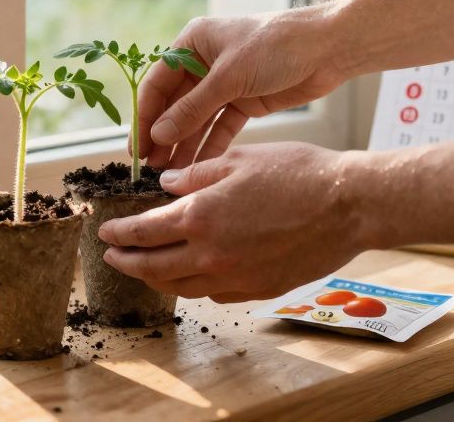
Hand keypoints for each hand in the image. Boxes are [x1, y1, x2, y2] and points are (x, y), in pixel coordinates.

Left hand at [99, 142, 378, 302]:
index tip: (104, 233)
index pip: (143, 233)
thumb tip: (164, 185)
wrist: (348, 205)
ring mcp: (236, 277)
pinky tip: (193, 276)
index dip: (119, 234)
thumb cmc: (297, 173)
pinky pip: (214, 294)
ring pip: (182, 288)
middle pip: (154, 268)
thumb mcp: (238, 159)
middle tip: (112, 258)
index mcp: (200, 217)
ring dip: (157, 280)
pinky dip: (195, 286)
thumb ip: (195, 174)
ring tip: (146, 270)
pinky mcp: (259, 289)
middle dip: (127, 263)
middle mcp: (211, 254)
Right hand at [138, 8, 350, 168]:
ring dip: (184, 146)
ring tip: (169, 176)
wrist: (328, 48)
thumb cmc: (276, 46)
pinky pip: (219, 127)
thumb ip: (192, 108)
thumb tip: (158, 135)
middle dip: (163, 137)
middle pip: (174, 105)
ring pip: (196, 120)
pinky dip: (210, 146)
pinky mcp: (244, 101)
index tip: (136, 149)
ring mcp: (224, 83)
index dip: (145, 118)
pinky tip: (197, 169)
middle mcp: (203, 62)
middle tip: (149, 170)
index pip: (157, 84)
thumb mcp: (229, 77)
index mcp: (192, 43)